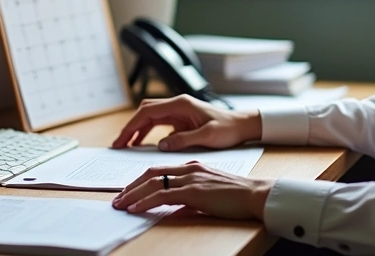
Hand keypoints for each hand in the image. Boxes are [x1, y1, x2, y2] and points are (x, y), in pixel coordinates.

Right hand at [111, 94, 260, 150]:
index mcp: (181, 104)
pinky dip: (147, 132)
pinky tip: (141, 144)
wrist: (242, 125)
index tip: (121, 139)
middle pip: (145, 112)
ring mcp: (178, 112)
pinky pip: (158, 124)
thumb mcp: (207, 136)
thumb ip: (183, 139)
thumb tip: (161, 145)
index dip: (132, 125)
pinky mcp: (181, 120)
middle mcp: (177, 105)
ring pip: (150, 117)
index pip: (148, 112)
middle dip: (129, 127)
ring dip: (136, 130)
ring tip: (125, 145)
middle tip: (118, 144)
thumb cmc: (228, 128)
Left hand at [111, 161, 273, 219]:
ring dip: (132, 194)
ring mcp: (190, 179)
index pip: (160, 170)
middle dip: (131, 186)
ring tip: (120, 205)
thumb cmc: (238, 196)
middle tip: (118, 198)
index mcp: (193, 166)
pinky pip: (162, 195)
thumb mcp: (210, 192)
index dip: (141, 180)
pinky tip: (135, 209)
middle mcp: (189, 169)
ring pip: (153, 183)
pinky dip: (145, 202)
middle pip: (151, 173)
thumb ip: (192, 195)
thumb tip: (176, 206)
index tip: (129, 191)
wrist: (256, 194)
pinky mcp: (193, 191)